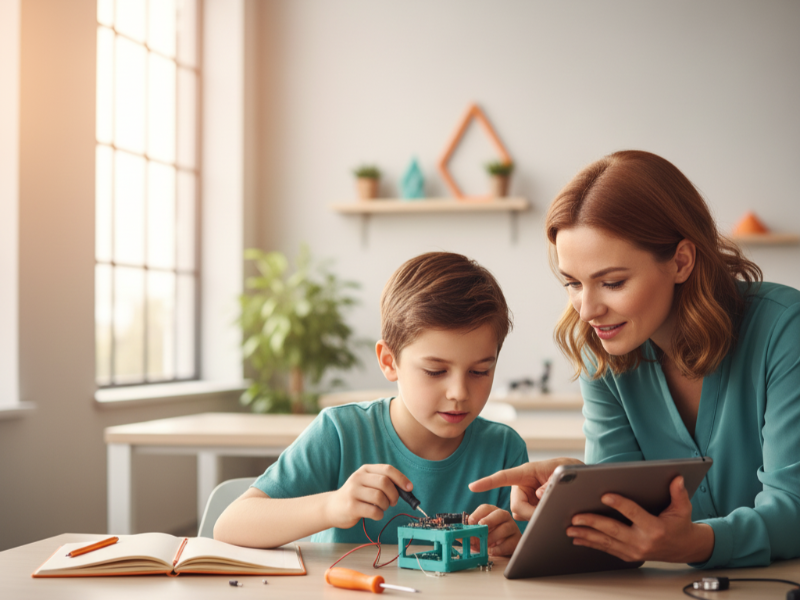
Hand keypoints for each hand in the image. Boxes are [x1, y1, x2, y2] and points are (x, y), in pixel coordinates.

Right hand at [324, 464, 411, 529]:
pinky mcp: (351, 506)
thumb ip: (383, 482)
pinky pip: (374, 511)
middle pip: (385, 483)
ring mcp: (353, 491)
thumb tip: (406, 489)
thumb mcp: (367, 483)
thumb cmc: (356, 496)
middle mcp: (358, 478)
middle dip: (394, 494)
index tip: (409, 488)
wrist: (332, 507)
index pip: (387, 469)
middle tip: (393, 502)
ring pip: (380, 497)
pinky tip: (375, 514)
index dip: (401, 478)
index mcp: (365, 470)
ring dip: (386, 505)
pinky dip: (379, 514)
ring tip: (382, 508)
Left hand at [468, 505, 520, 556]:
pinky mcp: (517, 540)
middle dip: (489, 519)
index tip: (470, 521)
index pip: (486, 508)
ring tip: (485, 543)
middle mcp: (504, 517)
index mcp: (492, 512)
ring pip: (506, 528)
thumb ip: (469, 533)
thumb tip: (459, 535)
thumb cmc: (489, 537)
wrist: (504, 548)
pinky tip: (492, 551)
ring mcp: (512, 527)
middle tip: (481, 526)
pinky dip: (499, 548)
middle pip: (500, 514)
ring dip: (493, 536)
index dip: (477, 513)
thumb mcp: (478, 534)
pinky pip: (510, 542)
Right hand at [469, 458, 583, 519]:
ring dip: (536, 514)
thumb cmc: (568, 470)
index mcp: (526, 472)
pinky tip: (547, 511)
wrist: (578, 480)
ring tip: (553, 505)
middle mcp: (522, 485)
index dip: (487, 482)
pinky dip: (537, 518)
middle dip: (531, 512)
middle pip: (517, 505)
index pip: (503, 477)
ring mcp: (525, 497)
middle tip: (549, 511)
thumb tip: (539, 494)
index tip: (472, 487)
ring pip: (522, 514)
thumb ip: (551, 482)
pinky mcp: (530, 507)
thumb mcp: (562, 471)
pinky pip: (528, 517)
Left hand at [567, 476, 714, 563]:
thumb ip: (678, 493)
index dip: (619, 504)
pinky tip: (578, 539)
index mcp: (655, 528)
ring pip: (606, 542)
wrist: (683, 549)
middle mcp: (643, 542)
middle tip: (575, 516)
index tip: (604, 495)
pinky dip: (592, 544)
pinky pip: (607, 549)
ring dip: (587, 535)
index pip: (634, 514)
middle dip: (593, 523)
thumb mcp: (683, 509)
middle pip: (613, 530)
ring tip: (570, 529)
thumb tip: (677, 478)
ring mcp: (634, 551)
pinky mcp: (629, 556)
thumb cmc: (680, 526)